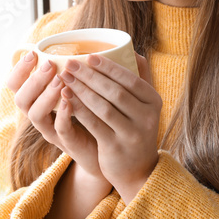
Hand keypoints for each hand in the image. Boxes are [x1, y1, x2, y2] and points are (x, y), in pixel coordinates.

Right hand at [6, 50, 105, 181]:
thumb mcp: (80, 89)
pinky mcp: (68, 142)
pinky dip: (63, 114)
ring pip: (35, 115)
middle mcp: (40, 115)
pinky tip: (70, 101)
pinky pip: (59, 129)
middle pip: (20, 99)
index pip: (16, 84)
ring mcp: (52, 130)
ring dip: (46, 95)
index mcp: (38, 100)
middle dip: (33, 80)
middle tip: (49, 66)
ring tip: (60, 81)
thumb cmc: (93, 113)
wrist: (107, 147)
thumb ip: (78, 70)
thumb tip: (90, 43)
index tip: (34, 53)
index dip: (19, 69)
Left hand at [56, 53, 161, 199]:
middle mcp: (147, 118)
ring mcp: (132, 134)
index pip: (131, 79)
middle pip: (115, 92)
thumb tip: (130, 49)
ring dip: (82, 91)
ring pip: (103, 107)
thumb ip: (140, 78)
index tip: (89, 56)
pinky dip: (79, 110)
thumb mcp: (144, 105)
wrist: (137, 169)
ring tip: (65, 78)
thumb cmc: (135, 129)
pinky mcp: (115, 147)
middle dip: (90, 76)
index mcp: (154, 102)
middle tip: (70, 64)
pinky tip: (66, 99)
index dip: (109, 67)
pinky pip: (94, 124)